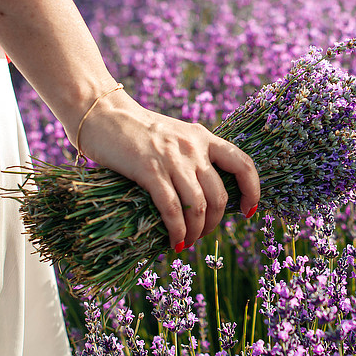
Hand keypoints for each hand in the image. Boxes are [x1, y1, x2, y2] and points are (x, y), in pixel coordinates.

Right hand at [75, 87, 260, 250]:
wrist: (103, 113)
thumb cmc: (137, 131)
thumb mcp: (176, 137)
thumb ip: (193, 158)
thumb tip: (206, 197)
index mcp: (204, 138)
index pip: (243, 165)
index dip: (252, 191)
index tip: (247, 211)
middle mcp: (194, 148)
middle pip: (219, 196)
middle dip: (214, 224)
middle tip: (202, 235)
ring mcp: (173, 159)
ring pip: (198, 207)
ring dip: (196, 232)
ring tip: (186, 242)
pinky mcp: (149, 170)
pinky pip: (172, 210)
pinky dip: (177, 231)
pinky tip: (174, 242)